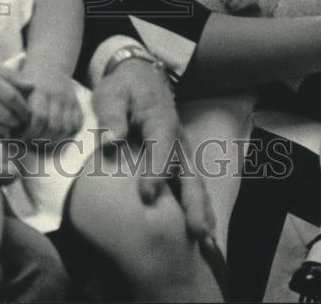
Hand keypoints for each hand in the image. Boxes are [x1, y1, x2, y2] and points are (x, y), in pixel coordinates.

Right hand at [0, 60, 33, 137]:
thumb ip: (11, 75)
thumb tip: (32, 87)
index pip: (10, 95)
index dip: (23, 105)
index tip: (30, 110)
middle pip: (5, 113)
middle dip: (19, 119)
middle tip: (26, 120)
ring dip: (10, 127)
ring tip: (16, 124)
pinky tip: (4, 129)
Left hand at [19, 71, 81, 142]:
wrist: (50, 64)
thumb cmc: (27, 80)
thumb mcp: (18, 87)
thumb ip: (14, 106)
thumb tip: (6, 132)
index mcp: (39, 90)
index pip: (38, 117)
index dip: (28, 133)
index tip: (18, 138)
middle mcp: (56, 95)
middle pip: (53, 126)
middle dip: (40, 140)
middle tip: (29, 144)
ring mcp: (69, 100)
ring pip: (66, 128)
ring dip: (53, 142)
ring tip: (40, 144)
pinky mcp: (77, 105)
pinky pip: (76, 126)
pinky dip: (66, 136)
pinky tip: (53, 139)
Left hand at [92, 60, 213, 242]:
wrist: (139, 77)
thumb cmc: (123, 88)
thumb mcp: (112, 94)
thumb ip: (112, 116)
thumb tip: (111, 141)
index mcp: (161, 122)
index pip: (161, 149)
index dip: (156, 173)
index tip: (147, 197)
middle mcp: (179, 140)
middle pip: (189, 173)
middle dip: (194, 203)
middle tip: (196, 232)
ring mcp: (183, 153)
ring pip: (196, 184)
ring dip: (202, 212)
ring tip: (208, 244)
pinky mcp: (180, 162)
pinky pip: (192, 187)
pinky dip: (200, 210)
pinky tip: (204, 238)